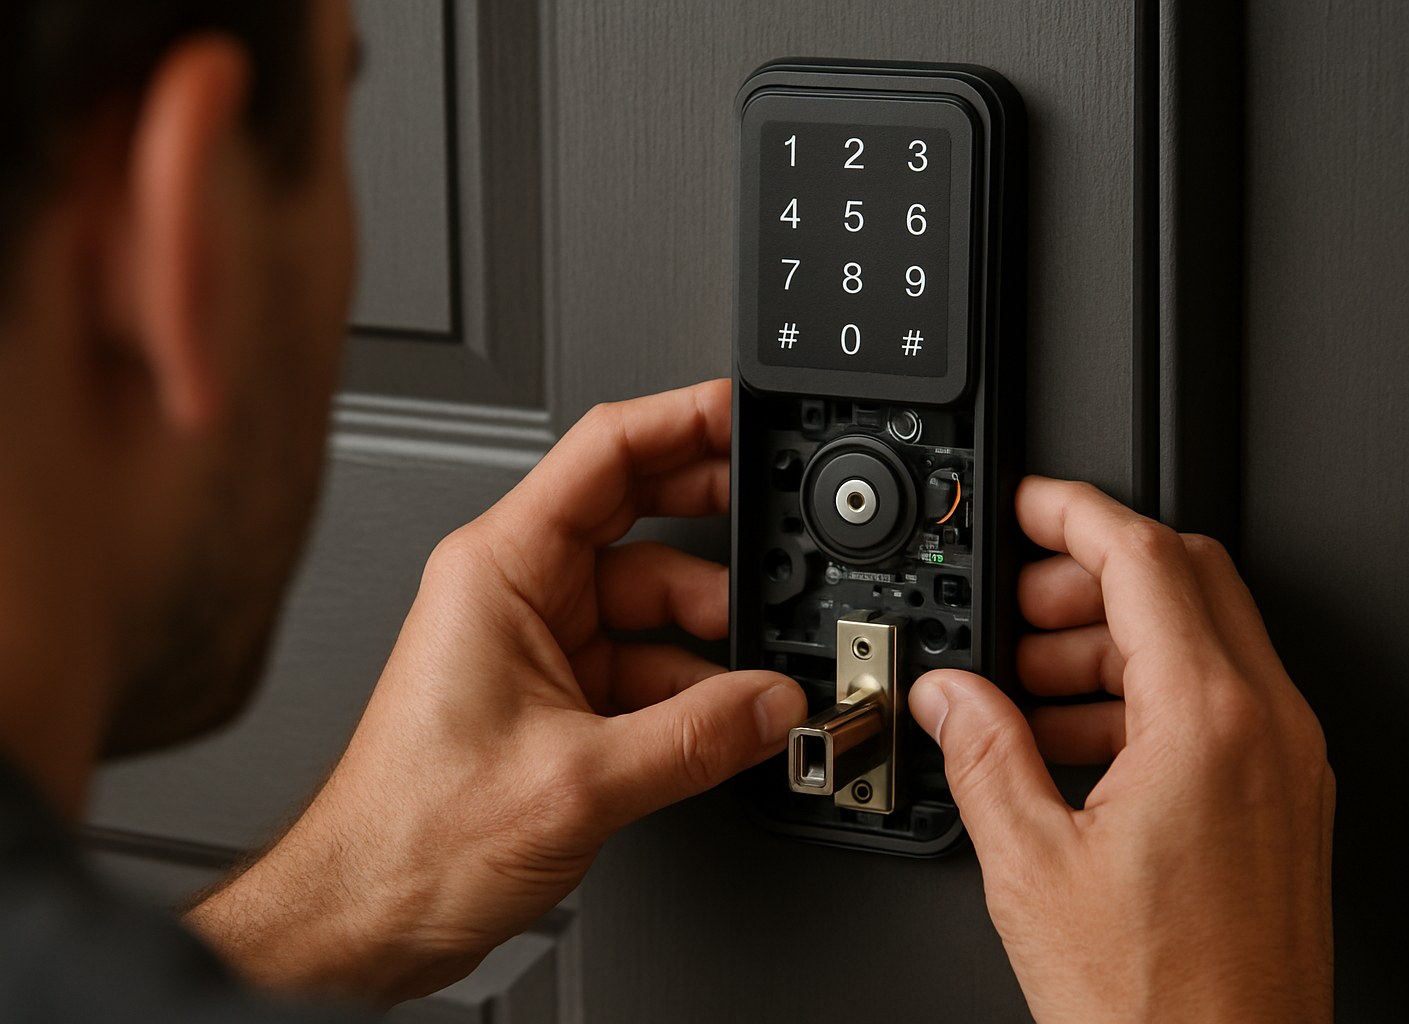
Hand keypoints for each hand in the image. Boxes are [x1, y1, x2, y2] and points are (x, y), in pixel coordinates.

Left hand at [187, 380, 805, 1004]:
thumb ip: (696, 737)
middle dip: (714, 519)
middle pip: (637, 514)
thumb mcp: (578, 779)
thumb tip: (774, 704)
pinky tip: (727, 716)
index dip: (683, 419)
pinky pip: (644, 663)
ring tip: (760, 667)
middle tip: (781, 523)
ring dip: (711, 631)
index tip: (743, 411)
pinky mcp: (557, 693)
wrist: (369, 915)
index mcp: (499, 568)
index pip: (605, 453)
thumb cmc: (411, 834)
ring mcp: (539, 641)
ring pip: (650, 600)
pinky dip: (692, 686)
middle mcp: (517, 591)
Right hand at [910, 476, 1333, 1022]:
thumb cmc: (1156, 1003)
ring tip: (1031, 682)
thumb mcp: (1033, 864)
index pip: (1145, 558)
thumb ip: (983, 753)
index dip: (1074, 513)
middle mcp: (1268, 729)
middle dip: (1091, 573)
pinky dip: (1147, 691)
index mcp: (1209, 721)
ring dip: (1116, 635)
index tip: (1028, 505)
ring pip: (1207, 637)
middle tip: (1018, 603)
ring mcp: (1286, 767)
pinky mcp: (1284, 805)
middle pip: (1187, 579)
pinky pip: (1220, 703)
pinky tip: (1076, 738)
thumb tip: (949, 693)